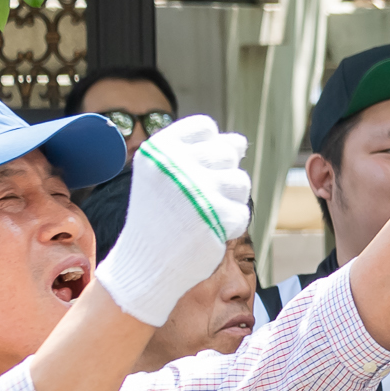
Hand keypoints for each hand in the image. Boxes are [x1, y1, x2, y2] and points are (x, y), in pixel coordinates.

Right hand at [93, 115, 252, 326]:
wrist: (146, 263)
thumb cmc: (160, 214)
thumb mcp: (169, 173)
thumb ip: (203, 151)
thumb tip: (241, 141)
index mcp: (160, 148)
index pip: (206, 127)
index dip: (207, 148)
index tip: (191, 171)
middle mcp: (176, 164)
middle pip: (228, 152)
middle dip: (221, 174)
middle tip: (198, 197)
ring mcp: (197, 190)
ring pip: (241, 181)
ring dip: (230, 199)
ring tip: (204, 212)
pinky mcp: (217, 217)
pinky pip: (243, 212)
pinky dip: (229, 225)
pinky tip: (207, 231)